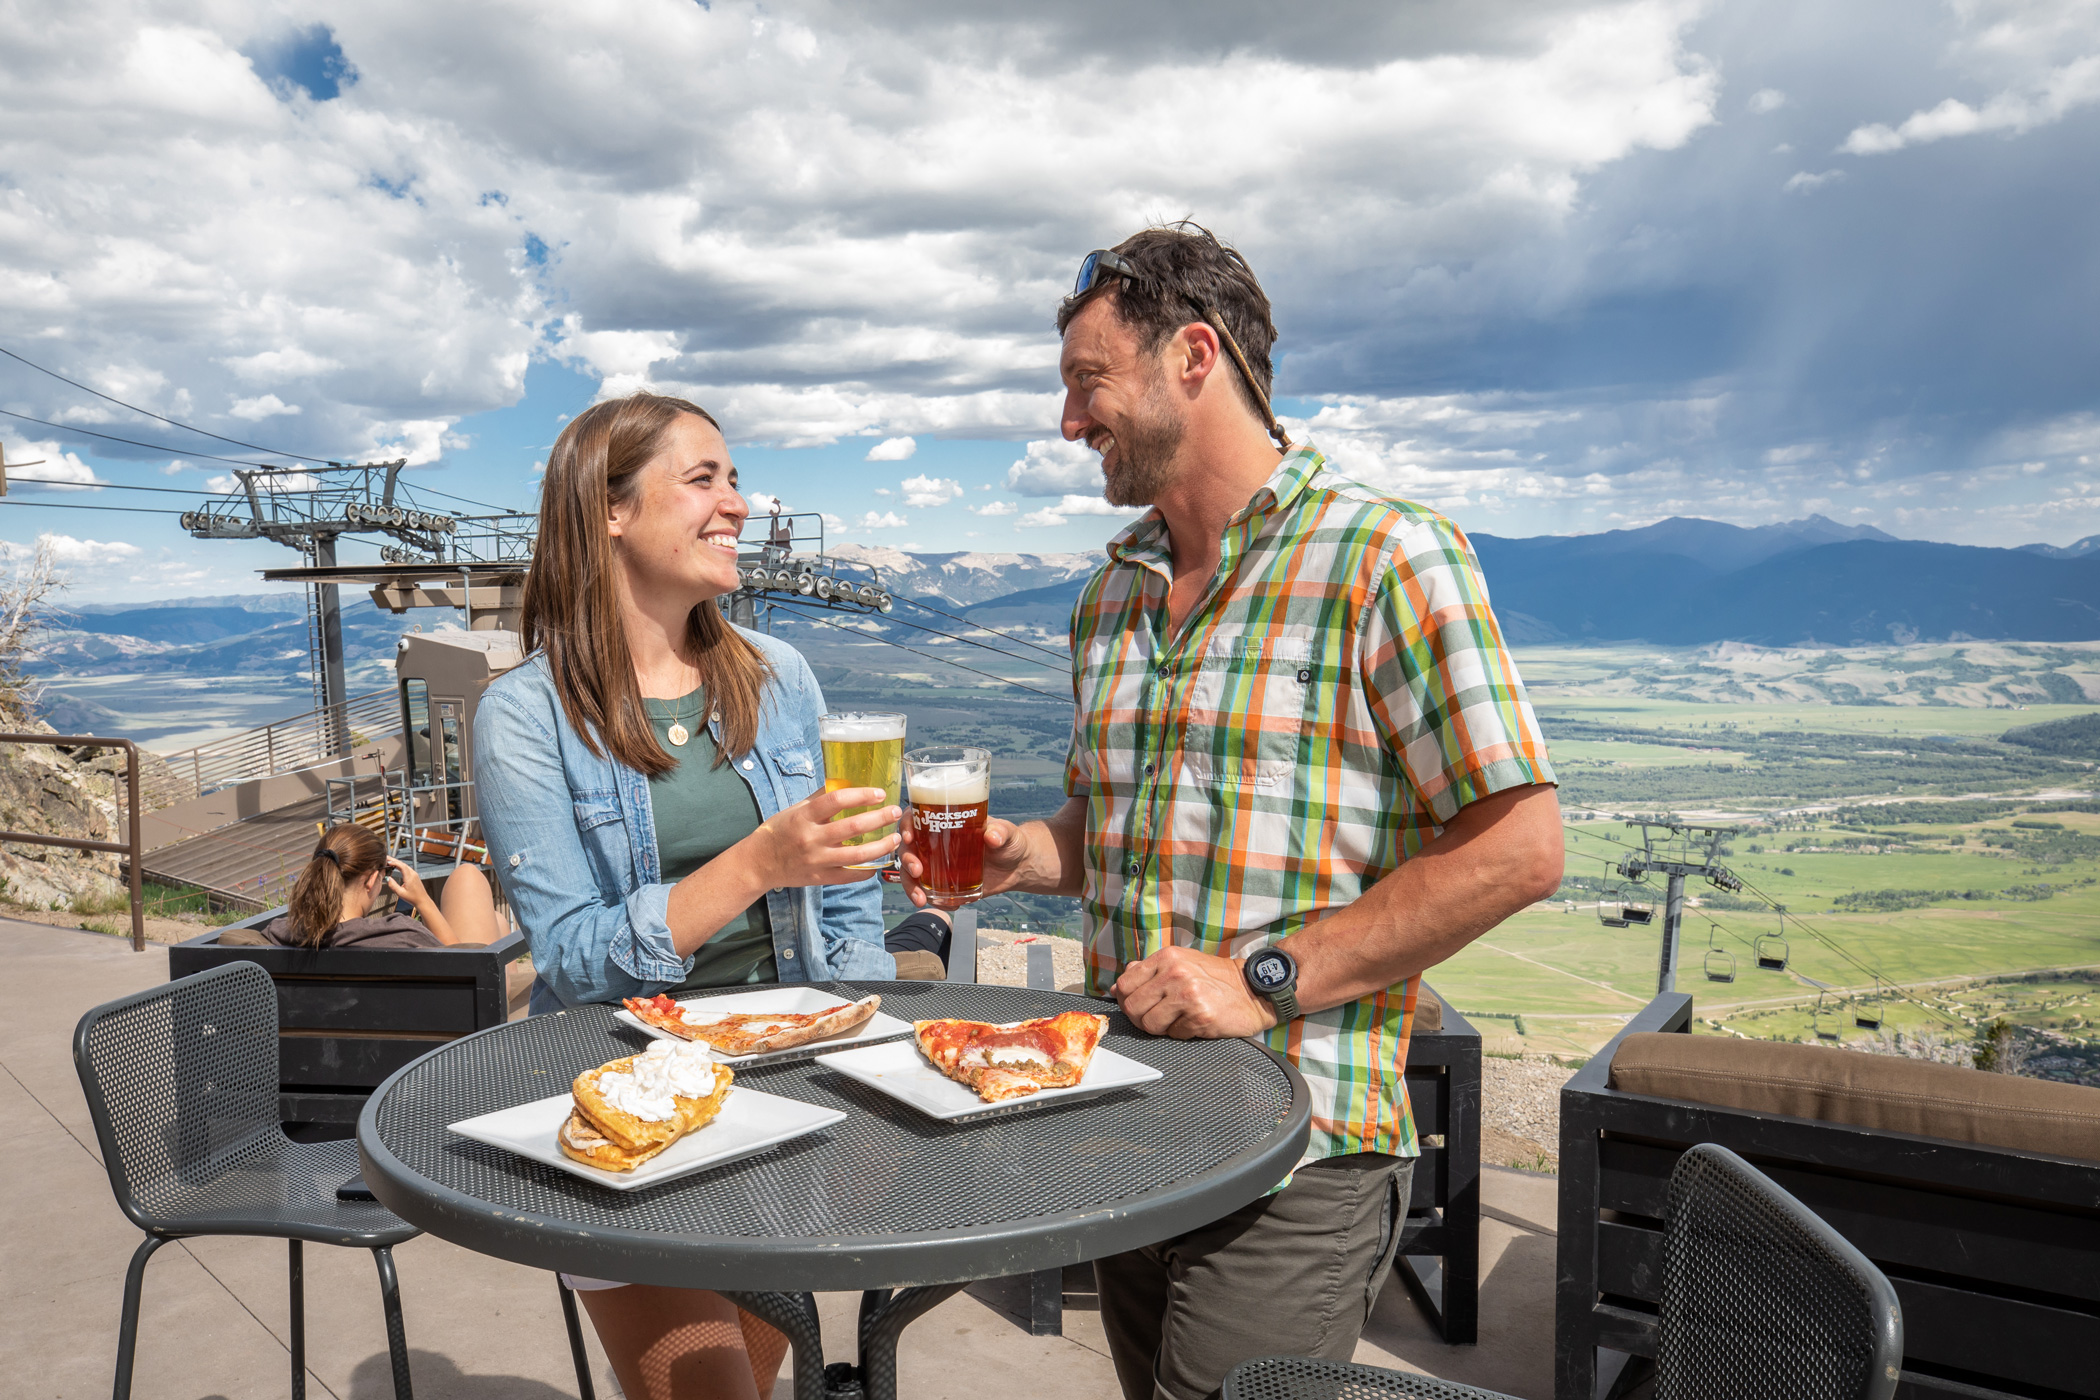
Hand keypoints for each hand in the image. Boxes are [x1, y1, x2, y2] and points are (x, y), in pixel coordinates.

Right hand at [384, 858, 435, 912]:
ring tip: (389, 861)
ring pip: (405, 865)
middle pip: (403, 864)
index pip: (402, 866)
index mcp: (410, 877)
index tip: (387, 861)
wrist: (422, 900)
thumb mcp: (400, 893)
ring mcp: (414, 874)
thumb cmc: (412, 898)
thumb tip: (387, 878)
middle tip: (386, 858)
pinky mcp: (415, 876)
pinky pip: (407, 868)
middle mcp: (413, 874)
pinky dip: (400, 866)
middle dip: (394, 860)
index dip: (394, 862)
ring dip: (397, 862)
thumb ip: (393, 885)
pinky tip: (396, 866)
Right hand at [747, 787, 900, 887]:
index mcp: (804, 816)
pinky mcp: (821, 878)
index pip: (837, 800)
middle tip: (895, 811)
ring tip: (896, 837)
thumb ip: (819, 798)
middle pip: (853, 827)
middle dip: (880, 818)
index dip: (862, 794)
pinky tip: (880, 861)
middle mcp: (811, 838)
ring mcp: (817, 860)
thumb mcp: (795, 809)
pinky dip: (869, 870)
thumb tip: (845, 782)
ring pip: (858, 855)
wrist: (758, 864)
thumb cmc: (778, 832)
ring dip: (882, 846)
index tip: (880, 793)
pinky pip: (851, 876)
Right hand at [896, 815, 1032, 908]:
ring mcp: (938, 864)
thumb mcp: (1007, 833)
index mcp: (945, 822)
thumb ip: (1001, 832)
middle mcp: (936, 842)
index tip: (909, 837)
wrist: (1018, 867)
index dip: (906, 825)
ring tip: (921, 899)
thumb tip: (992, 836)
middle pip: (908, 848)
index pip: (916, 818)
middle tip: (917, 871)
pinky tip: (949, 905)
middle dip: (906, 860)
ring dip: (911, 886)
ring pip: (912, 873)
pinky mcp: (946, 883)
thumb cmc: (1010, 842)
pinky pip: (930, 891)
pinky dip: (933, 900)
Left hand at [1113, 945, 1277, 1039]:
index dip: (1127, 999)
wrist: (1254, 990)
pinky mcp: (1200, 1016)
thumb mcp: (1181, 963)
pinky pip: (1173, 1035)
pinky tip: (1195, 1022)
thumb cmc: (1216, 978)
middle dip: (1141, 1018)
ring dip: (1161, 1028)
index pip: (1125, 984)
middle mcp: (1174, 973)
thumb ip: (1148, 972)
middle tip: (1159, 1017)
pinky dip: (1182, 1034)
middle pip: (1132, 1007)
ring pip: (1149, 1025)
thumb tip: (1119, 987)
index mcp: (1167, 957)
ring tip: (1178, 1019)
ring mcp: (1187, 994)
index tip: (1139, 1005)